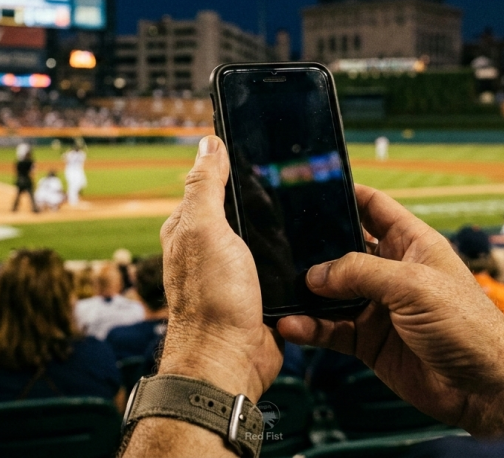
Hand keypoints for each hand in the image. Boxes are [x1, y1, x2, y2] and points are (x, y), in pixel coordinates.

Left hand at [157, 135, 282, 400]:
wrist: (230, 360)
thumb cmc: (210, 300)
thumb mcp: (204, 230)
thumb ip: (205, 186)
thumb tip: (208, 143)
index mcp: (192, 227)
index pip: (217, 182)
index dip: (241, 169)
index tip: (268, 156)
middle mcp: (213, 247)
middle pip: (253, 210)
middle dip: (274, 208)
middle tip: (289, 205)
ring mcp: (239, 270)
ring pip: (276, 238)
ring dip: (289, 239)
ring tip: (302, 234)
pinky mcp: (264, 291)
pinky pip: (288, 267)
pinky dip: (299, 263)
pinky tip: (311, 257)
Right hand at [278, 185, 503, 435]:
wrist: (484, 387)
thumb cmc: (470, 326)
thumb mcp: (413, 285)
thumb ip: (361, 272)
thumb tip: (316, 273)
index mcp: (412, 243)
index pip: (372, 207)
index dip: (344, 195)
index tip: (310, 186)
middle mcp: (392, 272)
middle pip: (343, 250)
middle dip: (314, 248)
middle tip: (280, 245)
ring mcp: (379, 307)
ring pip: (331, 294)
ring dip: (306, 294)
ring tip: (281, 291)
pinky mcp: (369, 341)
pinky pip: (331, 330)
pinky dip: (310, 328)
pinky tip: (292, 326)